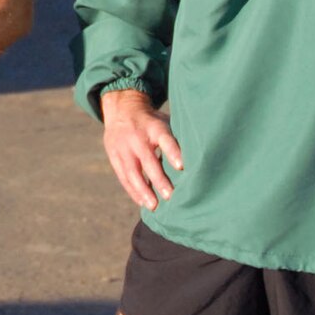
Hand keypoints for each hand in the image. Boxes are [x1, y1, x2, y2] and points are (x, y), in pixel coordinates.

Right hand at [100, 88, 181, 210]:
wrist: (121, 108)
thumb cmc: (152, 121)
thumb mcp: (164, 121)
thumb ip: (176, 139)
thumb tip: (200, 160)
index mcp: (154, 126)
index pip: (164, 140)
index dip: (172, 152)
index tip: (182, 166)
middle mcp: (137, 137)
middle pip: (148, 160)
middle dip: (159, 179)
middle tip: (171, 196)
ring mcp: (123, 147)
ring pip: (132, 172)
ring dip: (143, 190)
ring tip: (154, 206)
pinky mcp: (114, 156)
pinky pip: (123, 176)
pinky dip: (132, 190)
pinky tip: (142, 202)